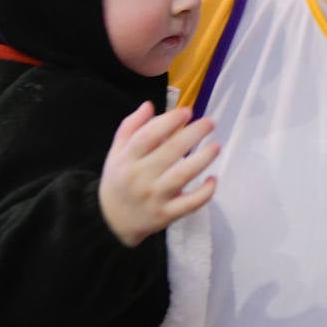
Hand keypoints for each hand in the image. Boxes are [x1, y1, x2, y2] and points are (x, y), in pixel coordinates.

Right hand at [99, 102, 217, 247]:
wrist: (111, 222)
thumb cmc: (118, 180)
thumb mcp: (116, 152)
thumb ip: (130, 127)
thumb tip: (149, 105)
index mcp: (126, 159)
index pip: (147, 137)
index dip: (169, 121)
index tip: (187, 111)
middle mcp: (140, 178)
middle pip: (169, 152)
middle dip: (192, 134)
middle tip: (210, 122)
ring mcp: (154, 197)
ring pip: (182, 176)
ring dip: (202, 159)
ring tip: (216, 146)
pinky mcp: (166, 215)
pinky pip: (189, 204)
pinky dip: (204, 193)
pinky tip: (213, 179)